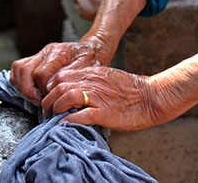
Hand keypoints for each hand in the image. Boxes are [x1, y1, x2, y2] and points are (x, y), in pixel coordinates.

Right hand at [10, 40, 106, 103]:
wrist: (93, 50)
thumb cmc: (92, 61)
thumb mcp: (88, 70)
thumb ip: (69, 79)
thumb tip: (52, 89)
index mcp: (59, 52)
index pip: (40, 74)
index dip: (42, 91)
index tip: (50, 100)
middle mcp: (47, 51)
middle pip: (25, 70)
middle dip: (29, 91)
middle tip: (40, 102)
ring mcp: (40, 54)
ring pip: (19, 68)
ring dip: (22, 86)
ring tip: (35, 97)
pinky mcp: (36, 59)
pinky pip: (18, 68)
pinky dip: (19, 81)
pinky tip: (31, 91)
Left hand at [40, 66, 167, 130]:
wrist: (151, 97)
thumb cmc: (130, 90)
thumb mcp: (106, 78)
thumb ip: (89, 81)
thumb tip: (71, 90)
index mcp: (92, 72)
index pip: (60, 75)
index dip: (50, 87)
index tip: (49, 98)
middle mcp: (92, 82)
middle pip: (59, 85)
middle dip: (48, 100)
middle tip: (47, 111)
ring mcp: (98, 97)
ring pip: (66, 96)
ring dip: (56, 108)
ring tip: (54, 118)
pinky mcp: (104, 112)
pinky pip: (80, 115)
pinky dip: (68, 120)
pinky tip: (64, 124)